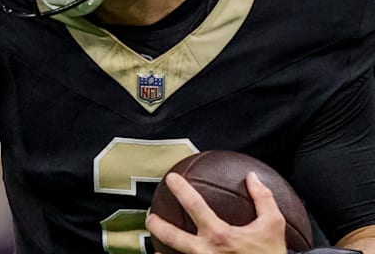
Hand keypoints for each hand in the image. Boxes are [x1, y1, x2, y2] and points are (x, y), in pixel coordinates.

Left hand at [146, 172, 287, 253]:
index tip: (171, 178)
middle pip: (172, 236)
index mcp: (220, 235)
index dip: (180, 189)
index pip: (194, 206)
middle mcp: (206, 251)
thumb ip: (263, 199)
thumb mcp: (273, 225)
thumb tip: (252, 177)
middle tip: (150, 214)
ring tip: (154, 238)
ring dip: (161, 246)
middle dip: (156, 224)